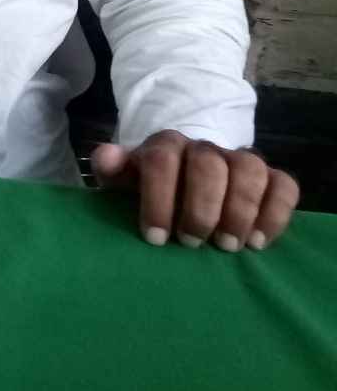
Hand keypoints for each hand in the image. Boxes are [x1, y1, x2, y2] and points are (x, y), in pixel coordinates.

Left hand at [90, 130, 298, 251]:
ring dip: (240, 209)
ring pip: (250, 168)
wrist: (182, 178)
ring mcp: (238, 160)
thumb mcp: (124, 180)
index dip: (158, 198)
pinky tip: (258, 242)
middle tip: (191, 242)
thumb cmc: (149, 187)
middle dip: (200, 206)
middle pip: (208, 163)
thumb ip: (112, 168)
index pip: (163, 159)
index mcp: (165, 145)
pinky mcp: (269, 179)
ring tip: (227, 246)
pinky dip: (275, 213)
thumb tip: (106, 157)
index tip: (155, 237)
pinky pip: (284, 186)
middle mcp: (204, 148)